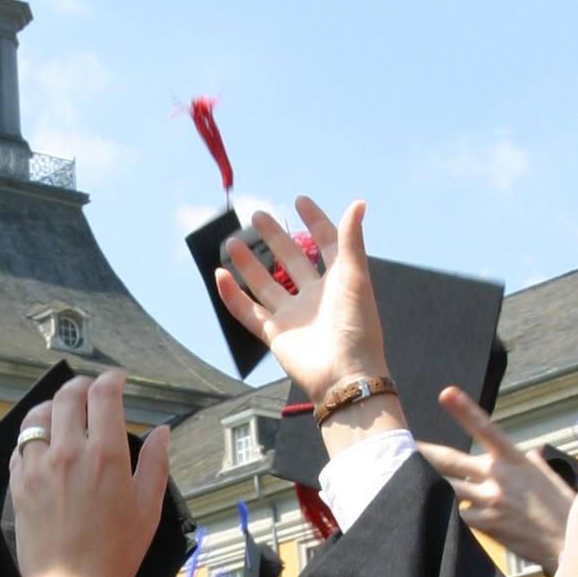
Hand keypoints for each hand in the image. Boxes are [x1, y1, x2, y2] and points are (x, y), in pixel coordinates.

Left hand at [10, 371, 170, 576]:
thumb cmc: (113, 555)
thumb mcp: (148, 510)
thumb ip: (155, 464)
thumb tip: (161, 432)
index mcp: (105, 456)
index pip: (103, 396)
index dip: (111, 380)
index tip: (115, 381)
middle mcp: (68, 454)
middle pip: (67, 397)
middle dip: (80, 385)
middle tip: (89, 389)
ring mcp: (38, 468)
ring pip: (37, 416)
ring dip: (52, 406)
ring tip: (61, 410)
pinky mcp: (19, 485)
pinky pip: (20, 446)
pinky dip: (31, 436)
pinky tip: (42, 443)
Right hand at [216, 198, 399, 440]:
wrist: (345, 375)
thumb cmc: (358, 327)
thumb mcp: (356, 278)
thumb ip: (350, 241)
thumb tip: (357, 203)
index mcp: (338, 280)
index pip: (326, 244)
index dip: (315, 222)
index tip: (299, 201)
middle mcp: (314, 295)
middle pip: (291, 259)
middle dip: (275, 237)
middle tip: (258, 216)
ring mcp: (293, 315)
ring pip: (265, 283)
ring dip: (249, 263)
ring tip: (232, 242)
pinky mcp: (275, 334)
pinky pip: (248, 312)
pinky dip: (232, 296)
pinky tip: (220, 276)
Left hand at [417, 387, 575, 571]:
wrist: (570, 544)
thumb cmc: (562, 510)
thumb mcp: (549, 479)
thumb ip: (533, 464)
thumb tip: (532, 454)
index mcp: (514, 460)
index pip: (486, 428)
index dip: (464, 410)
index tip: (445, 393)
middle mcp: (500, 476)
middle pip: (450, 460)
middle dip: (422, 453)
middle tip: (399, 444)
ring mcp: (492, 500)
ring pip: (447, 488)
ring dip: (423, 485)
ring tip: (398, 480)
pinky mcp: (488, 524)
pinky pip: (456, 517)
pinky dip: (441, 514)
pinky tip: (424, 513)